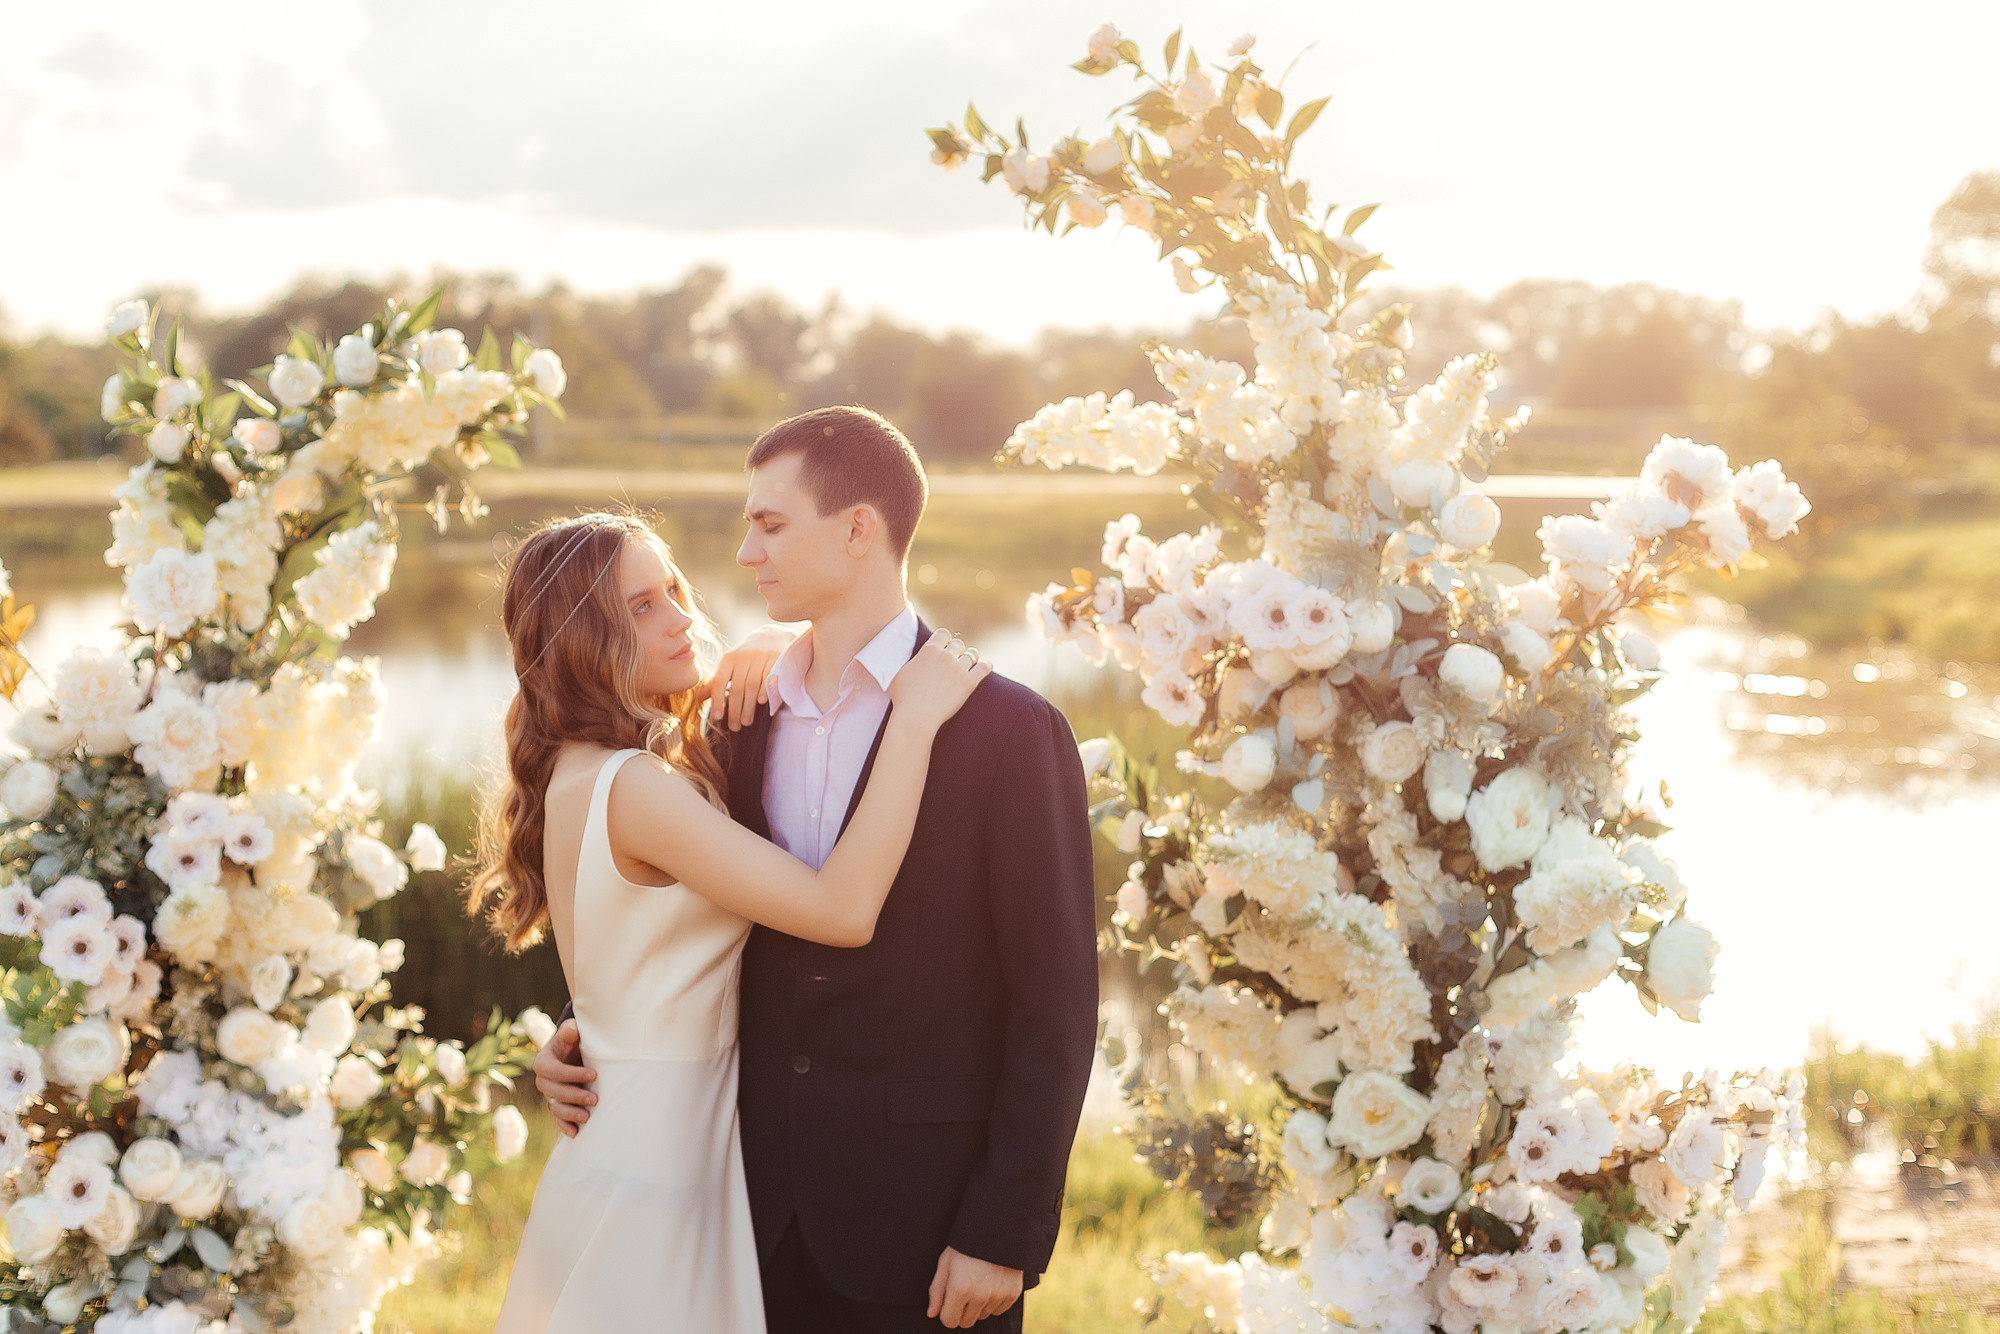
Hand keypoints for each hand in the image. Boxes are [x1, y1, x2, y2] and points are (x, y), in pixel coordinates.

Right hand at [532, 1019, 596, 1137]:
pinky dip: (565, 1127)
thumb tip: (572, 1033)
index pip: (554, 1071)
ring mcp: (550, 1096)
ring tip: (587, 1116)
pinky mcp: (558, 1106)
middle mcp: (543, 1081)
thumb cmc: (574, 1040)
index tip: (593, 1075)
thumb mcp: (571, 1032)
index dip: (572, 1074)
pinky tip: (576, 1133)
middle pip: (555, 1092)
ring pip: (556, 1108)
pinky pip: (558, 1120)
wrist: (573, 1053)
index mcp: (543, 1062)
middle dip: (574, 1096)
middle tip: (595, 1099)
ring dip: (570, 1114)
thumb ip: (570, 1031)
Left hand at [705, 625, 794, 729]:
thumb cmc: (746, 657)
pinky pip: (769, 677)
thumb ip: (716, 681)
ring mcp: (760, 657)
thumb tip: (699, 699)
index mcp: (728, 659)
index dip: (717, 700)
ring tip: (746, 722)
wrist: (771, 636)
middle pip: (737, 687)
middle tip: (735, 727)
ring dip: (749, 706)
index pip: (719, 681)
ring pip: (752, 685)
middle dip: (735, 709)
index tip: (716, 717)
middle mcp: (743, 656)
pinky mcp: (776, 658)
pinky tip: (761, 703)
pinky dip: (765, 690)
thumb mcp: (730, 665)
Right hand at [888, 630, 991, 730]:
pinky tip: (986, 666)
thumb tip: (911, 660)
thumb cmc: (904, 698)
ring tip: (970, 663)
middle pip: (958, 644)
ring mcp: (958, 668)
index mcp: (929, 650)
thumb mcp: (899, 673)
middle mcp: (945, 656)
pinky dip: (986, 665)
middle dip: (958, 650)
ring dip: (971, 658)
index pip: (943, 634)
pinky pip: (984, 667)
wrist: (916, 716)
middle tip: (957, 658)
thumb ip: (910, 662)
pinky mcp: (969, 682)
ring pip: (972, 655)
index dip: (946, 640)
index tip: (946, 646)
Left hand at [927, 1247, 1021, 1328]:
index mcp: (960, 1289)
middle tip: (964, 1291)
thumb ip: (937, 1291)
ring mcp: (998, 1295)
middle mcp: (980, 1296)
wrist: (996, 1230)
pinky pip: (998, 1310)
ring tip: (978, 1282)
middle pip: (966, 1322)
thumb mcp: (945, 1263)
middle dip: (962, 1311)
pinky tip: (991, 1283)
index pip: (949, 1321)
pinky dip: (993, 1301)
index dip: (946, 1311)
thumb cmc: (966, 1245)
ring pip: (982, 1316)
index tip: (949, 1300)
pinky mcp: (1012, 1293)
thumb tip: (932, 1313)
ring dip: (978, 1305)